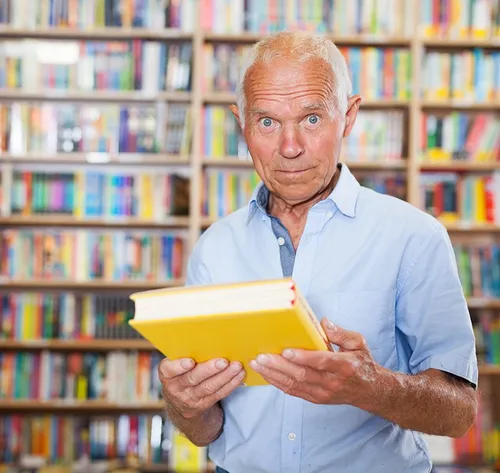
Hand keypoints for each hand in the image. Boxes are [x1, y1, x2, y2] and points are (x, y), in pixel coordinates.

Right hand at [159, 357, 244, 418]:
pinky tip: (240, 375)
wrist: (180, 403)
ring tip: (236, 366)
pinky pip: (219, 394)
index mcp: (167, 374)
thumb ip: (183, 354)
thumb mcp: (174, 367)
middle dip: (209, 369)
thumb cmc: (180, 374)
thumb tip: (205, 336)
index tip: (190, 361)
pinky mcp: (204, 404)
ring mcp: (190, 398)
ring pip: (209, 387)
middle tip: (223, 361)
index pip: (169, 370)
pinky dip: (231, 384)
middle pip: (193, 378)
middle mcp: (176, 388)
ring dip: (225, 376)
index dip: (179, 366)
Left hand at [249, 318, 378, 405]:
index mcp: (344, 366)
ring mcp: (323, 393)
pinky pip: (293, 391)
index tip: (286, 350)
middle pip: (302, 375)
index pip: (321, 362)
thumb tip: (324, 322)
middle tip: (261, 357)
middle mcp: (332, 381)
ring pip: (294, 385)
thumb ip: (341, 333)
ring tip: (257, 364)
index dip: (303, 357)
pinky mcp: (316, 399)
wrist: (369, 391)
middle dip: (279, 365)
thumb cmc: (361, 363)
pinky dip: (278, 383)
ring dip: (273, 375)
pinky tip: (266, 374)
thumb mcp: (359, 343)